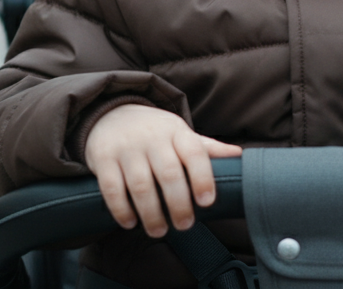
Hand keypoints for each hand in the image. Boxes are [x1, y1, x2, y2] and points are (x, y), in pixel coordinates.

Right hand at [83, 104, 242, 237]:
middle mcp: (152, 138)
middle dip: (178, 204)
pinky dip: (121, 209)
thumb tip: (240, 156)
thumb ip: (207, 148)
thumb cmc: (155, 131)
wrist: (111, 113)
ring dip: (151, 213)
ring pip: (141, 185)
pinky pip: (112, 188)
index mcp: (176, 132)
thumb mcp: (180, 134)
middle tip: (185, 225)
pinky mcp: (102, 158)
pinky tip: (129, 223)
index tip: (207, 202)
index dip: (203, 178)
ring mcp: (126, 148)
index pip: (195, 152)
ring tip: (159, 230)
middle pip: (169, 174)